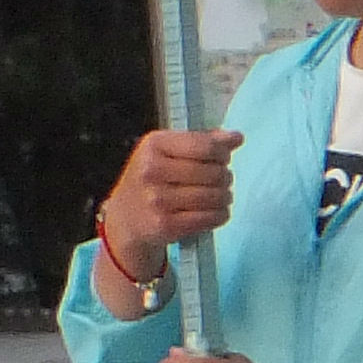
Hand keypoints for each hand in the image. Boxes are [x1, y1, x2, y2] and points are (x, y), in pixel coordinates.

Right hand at [101, 128, 236, 282]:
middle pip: (214, 173)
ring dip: (225, 197)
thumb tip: (237, 137)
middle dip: (225, 177)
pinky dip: (221, 214)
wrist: (125, 218)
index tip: (222, 159)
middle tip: (221, 180)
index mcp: (154, 145)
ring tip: (219, 196)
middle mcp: (152, 170)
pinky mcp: (166, 225)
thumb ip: (204, 142)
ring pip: (215, 196)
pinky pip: (211, 217)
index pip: (206, 146)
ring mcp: (158, 200)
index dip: (223, 154)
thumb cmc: (153, 179)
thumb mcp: (169, 151)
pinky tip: (214, 211)